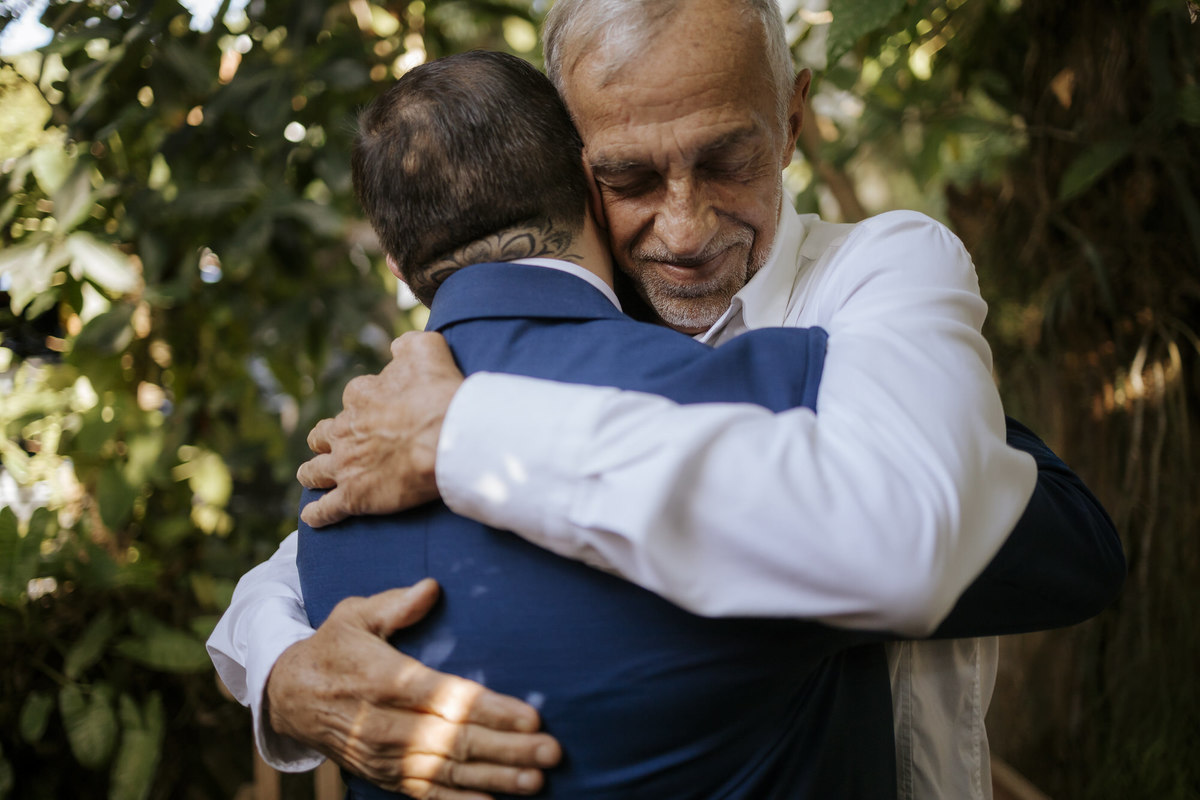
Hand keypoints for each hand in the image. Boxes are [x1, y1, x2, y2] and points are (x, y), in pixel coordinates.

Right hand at [266, 581, 560, 798]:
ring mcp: (384, 756)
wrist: (288, 697)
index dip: (491, 709)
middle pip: (455, 740)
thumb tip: (431, 588)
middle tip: (551, 751)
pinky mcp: (383, 776)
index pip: (447, 697)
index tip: (531, 715)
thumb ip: (394, 604)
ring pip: (447, 772)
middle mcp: (385, 724)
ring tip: (536, 780)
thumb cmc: (333, 648)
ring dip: (494, 778)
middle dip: (507, 748)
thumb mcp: (353, 615)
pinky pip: (425, 794)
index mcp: (384, 679)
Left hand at [298, 332, 463, 526]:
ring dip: (311, 472)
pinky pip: (326, 509)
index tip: (379, 409)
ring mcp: (346, 465)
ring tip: (309, 476)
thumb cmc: (440, 394)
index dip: (367, 403)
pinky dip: (317, 513)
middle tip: (335, 444)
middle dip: (326, 438)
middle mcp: (345, 430)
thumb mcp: (426, 350)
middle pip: (323, 434)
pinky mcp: (354, 497)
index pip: (355, 396)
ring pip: (315, 471)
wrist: (448, 438)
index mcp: (361, 395)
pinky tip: (311, 517)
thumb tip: (397, 346)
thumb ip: (408, 345)